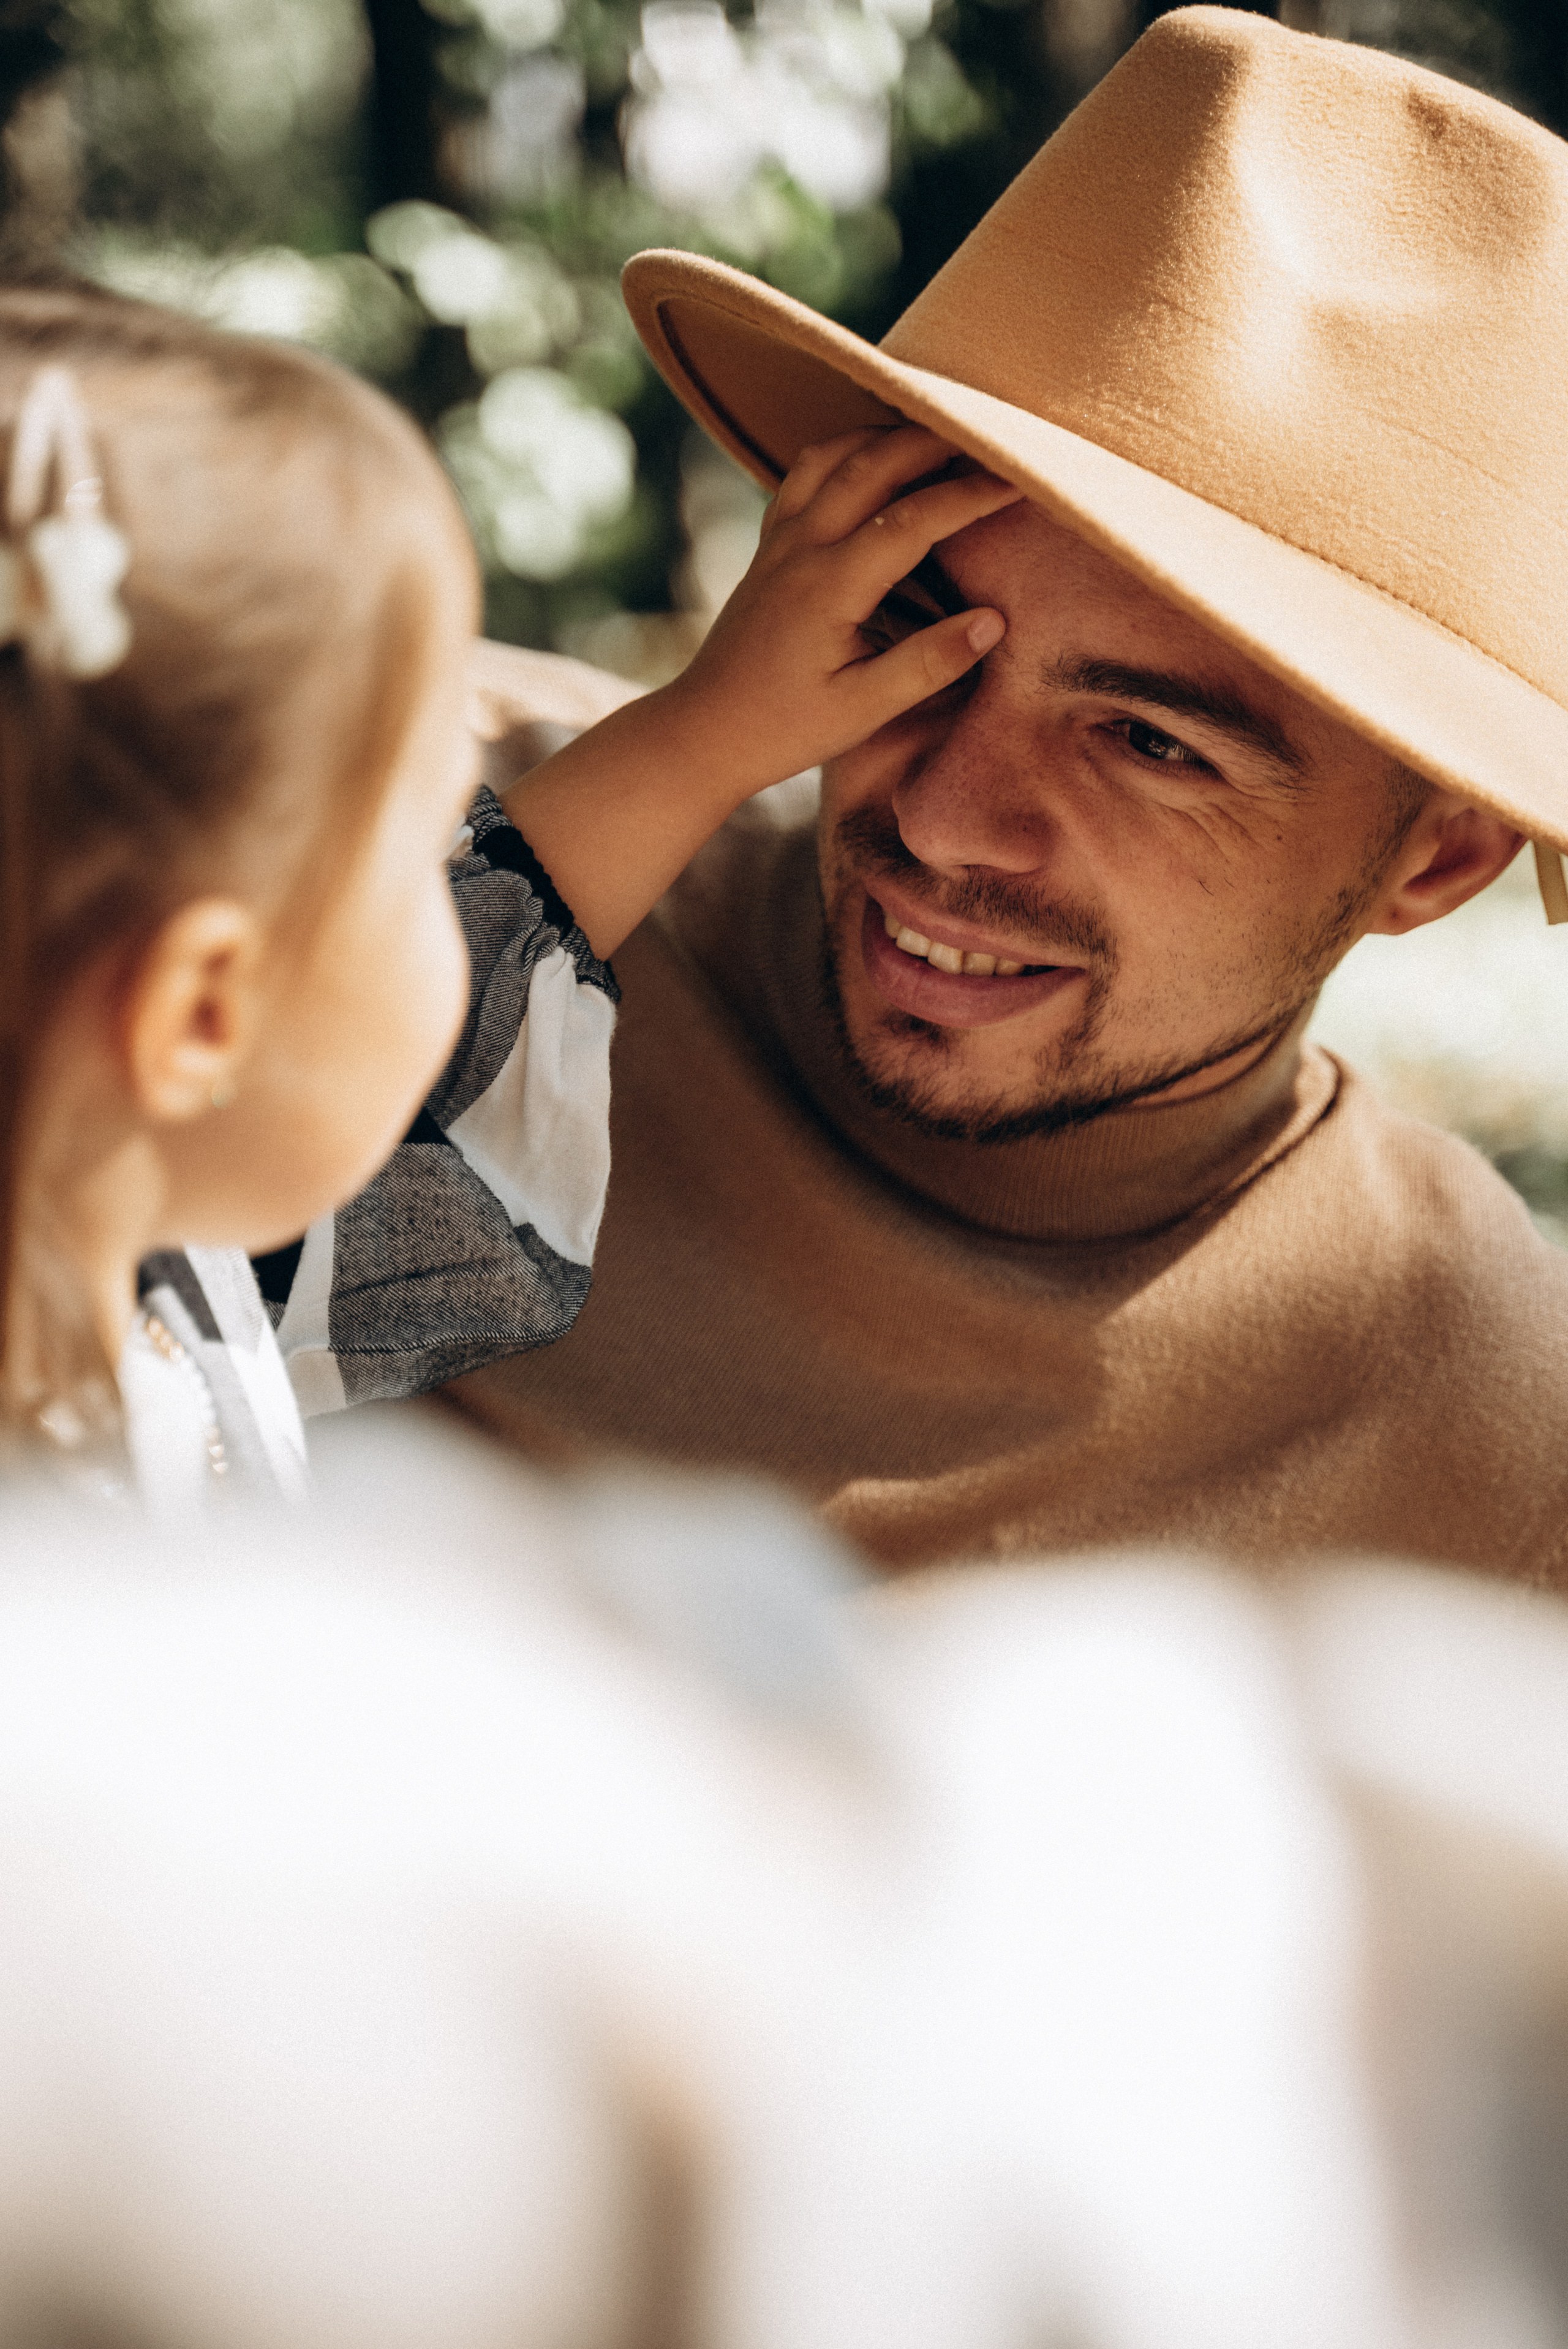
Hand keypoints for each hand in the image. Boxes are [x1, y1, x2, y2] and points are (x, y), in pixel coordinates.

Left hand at [659, 426, 1020, 793]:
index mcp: (829, 586)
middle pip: (872, 464)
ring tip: (936, 432)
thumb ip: (929, 663)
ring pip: (831, 457)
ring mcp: (778, 541)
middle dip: (934, 440)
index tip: (1020, 481)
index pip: (913, 519)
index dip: (970, 495)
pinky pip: (803, 476)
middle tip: (988, 432)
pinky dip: (843, 452)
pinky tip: (871, 458)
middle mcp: (800, 548)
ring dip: (885, 436)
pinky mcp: (767, 547)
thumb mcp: (863, 710)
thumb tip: (993, 621)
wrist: (703, 733)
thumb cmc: (784, 729)